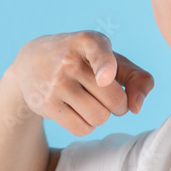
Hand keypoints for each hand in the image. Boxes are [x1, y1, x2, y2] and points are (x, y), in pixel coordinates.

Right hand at [10, 30, 154, 135]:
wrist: (31, 62)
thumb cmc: (86, 62)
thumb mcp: (112, 59)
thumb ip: (138, 78)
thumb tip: (136, 108)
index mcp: (89, 41)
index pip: (99, 54)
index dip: (105, 67)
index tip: (105, 78)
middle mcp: (70, 60)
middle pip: (114, 100)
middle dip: (119, 105)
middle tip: (107, 96)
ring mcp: (56, 83)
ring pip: (99, 117)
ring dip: (103, 116)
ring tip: (91, 101)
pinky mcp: (46, 104)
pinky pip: (82, 128)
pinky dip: (88, 125)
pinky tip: (79, 112)